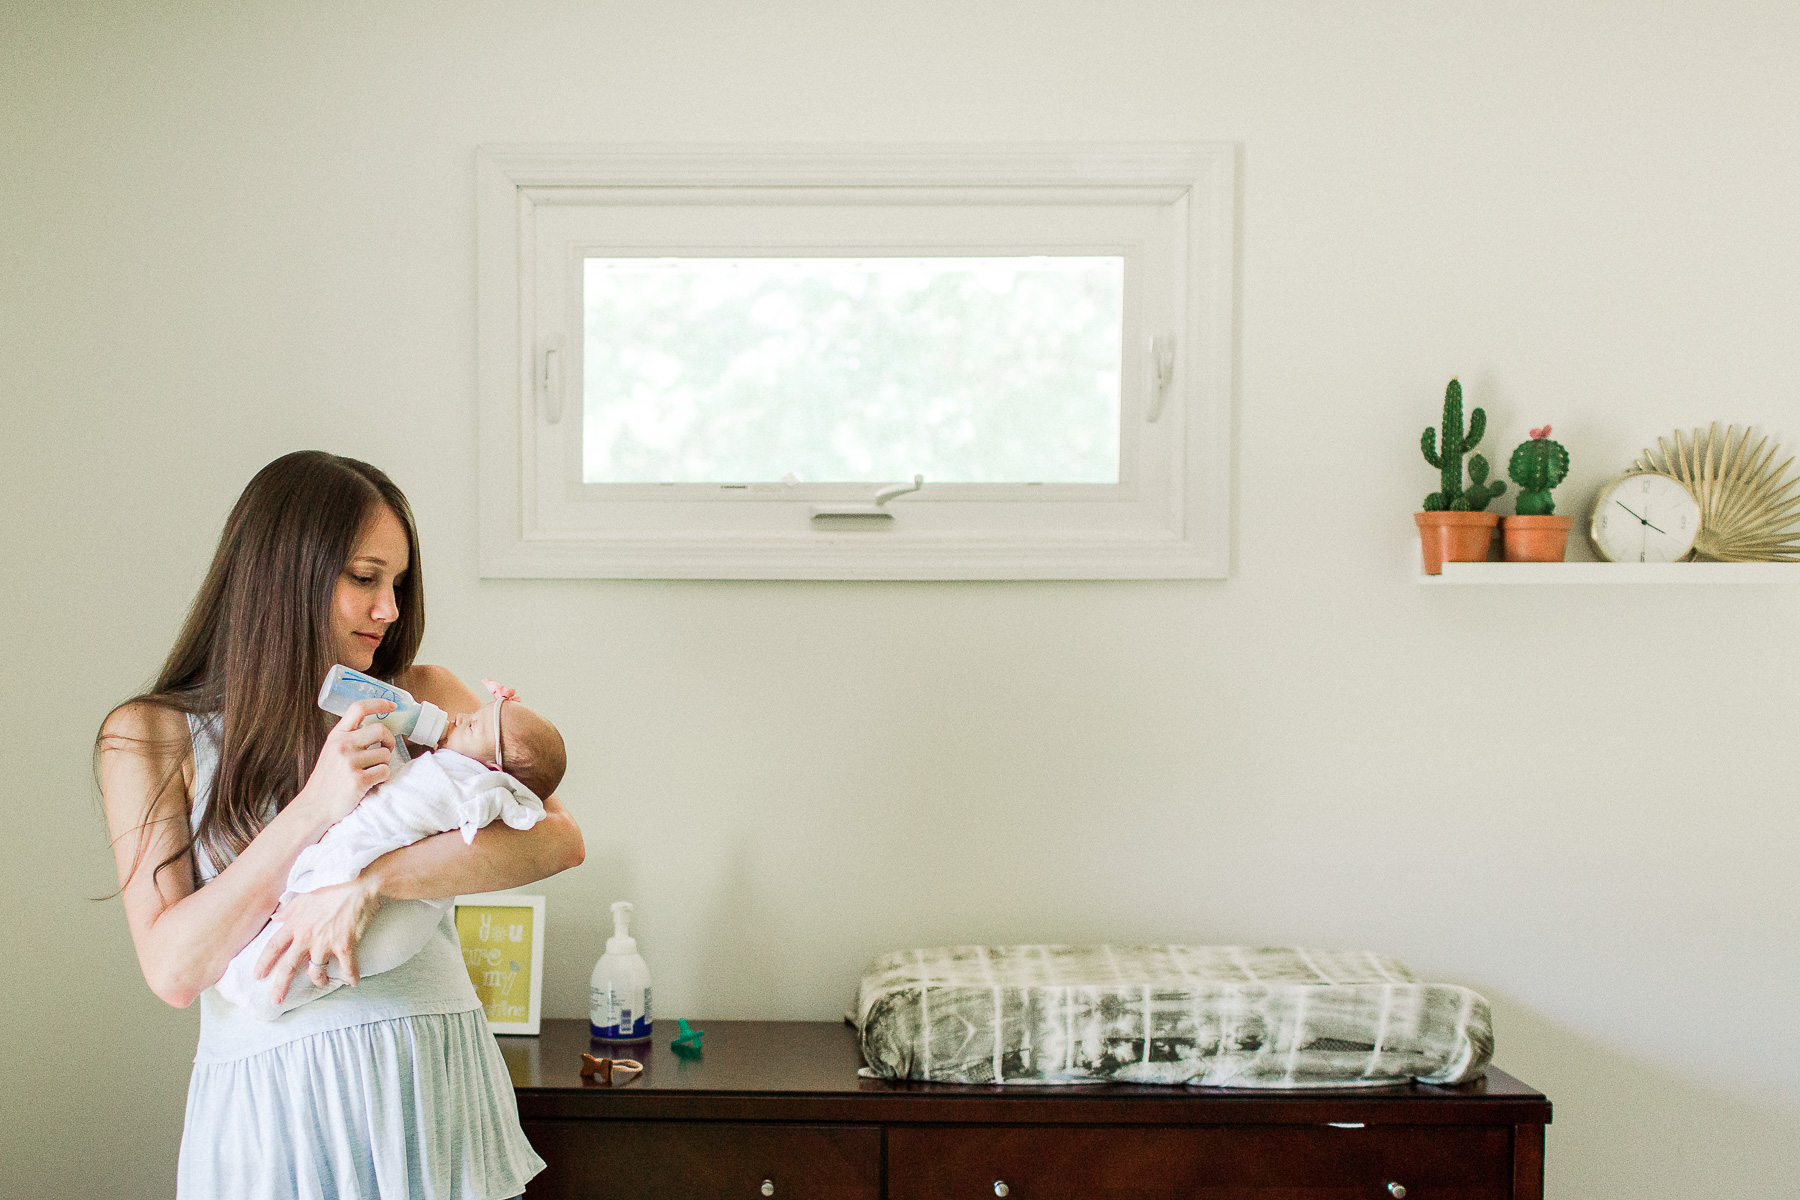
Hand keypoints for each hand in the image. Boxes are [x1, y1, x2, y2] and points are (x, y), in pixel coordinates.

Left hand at [254, 876, 383, 1002]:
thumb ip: (289, 909)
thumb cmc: (333, 887)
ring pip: (316, 972)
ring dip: (319, 980)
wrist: (360, 885)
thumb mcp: (306, 895)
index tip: (258, 976)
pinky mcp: (345, 946)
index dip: (264, 963)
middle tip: (276, 1000)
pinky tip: (353, 982)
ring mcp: (326, 943)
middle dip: (280, 986)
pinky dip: (351, 977)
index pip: (273, 947)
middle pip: (288, 967)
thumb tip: (275, 917)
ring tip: (322, 982)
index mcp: (295, 924)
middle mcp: (307, 936)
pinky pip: (347, 968)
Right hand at [298, 699, 396, 823]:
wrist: (315, 807)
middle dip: (389, 740)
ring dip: (383, 763)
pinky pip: (385, 771)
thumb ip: (349, 739)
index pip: (358, 708)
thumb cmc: (328, 780)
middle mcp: (342, 745)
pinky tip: (370, 783)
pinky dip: (382, 777)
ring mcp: (349, 762)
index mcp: (336, 736)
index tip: (392, 705)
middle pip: (380, 729)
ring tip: (370, 772)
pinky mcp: (358, 780)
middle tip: (386, 750)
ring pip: (385, 754)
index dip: (378, 703)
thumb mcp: (332, 751)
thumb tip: (377, 728)